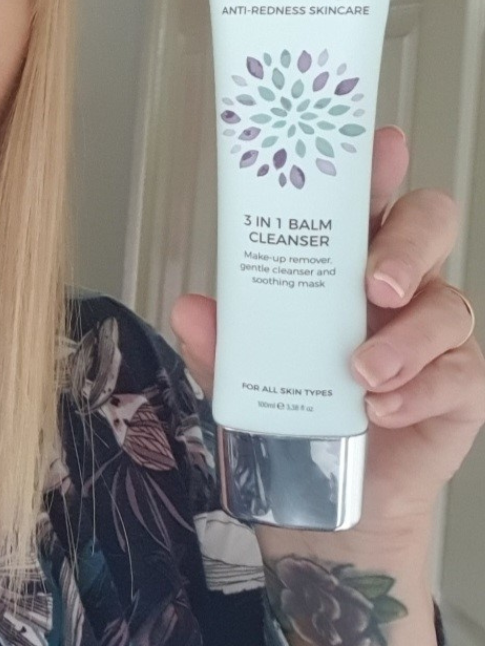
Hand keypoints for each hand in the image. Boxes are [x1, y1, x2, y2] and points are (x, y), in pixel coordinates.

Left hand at [171, 126, 484, 537]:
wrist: (330, 499)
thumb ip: (218, 341)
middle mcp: (397, 287)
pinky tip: (381, 408)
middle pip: (429, 226)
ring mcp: (434, 336)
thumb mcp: (240, 375)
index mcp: (344, 262)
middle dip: (407, 243)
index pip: (367, 198)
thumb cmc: (291, 414)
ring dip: (405, 339)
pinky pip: (460, 374)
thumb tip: (188, 308)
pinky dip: (418, 389)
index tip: (381, 146)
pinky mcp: (459, 388)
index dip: (378, 167)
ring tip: (360, 370)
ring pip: (449, 305)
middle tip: (374, 283)